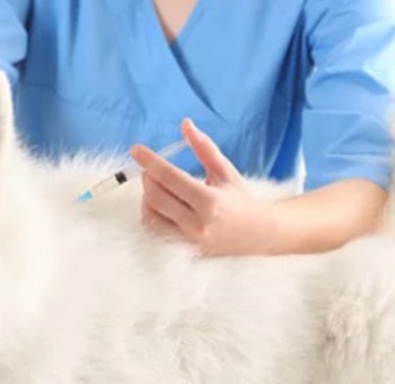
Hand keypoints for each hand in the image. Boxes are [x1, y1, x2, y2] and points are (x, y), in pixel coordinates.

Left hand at [131, 119, 276, 256]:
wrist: (258, 234)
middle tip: (150, 168)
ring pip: (151, 216)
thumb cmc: (241, 200)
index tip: (137, 150)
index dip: (150, 161)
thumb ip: (204, 148)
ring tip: (157, 187)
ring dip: (146, 197)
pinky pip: (155, 231)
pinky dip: (151, 215)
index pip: (171, 177)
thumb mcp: (225, 171)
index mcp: (210, 201)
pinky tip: (159, 205)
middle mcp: (197, 223)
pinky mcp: (184, 249)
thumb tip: (185, 124)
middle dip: (148, 178)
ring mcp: (189, 239)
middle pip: (156, 196)